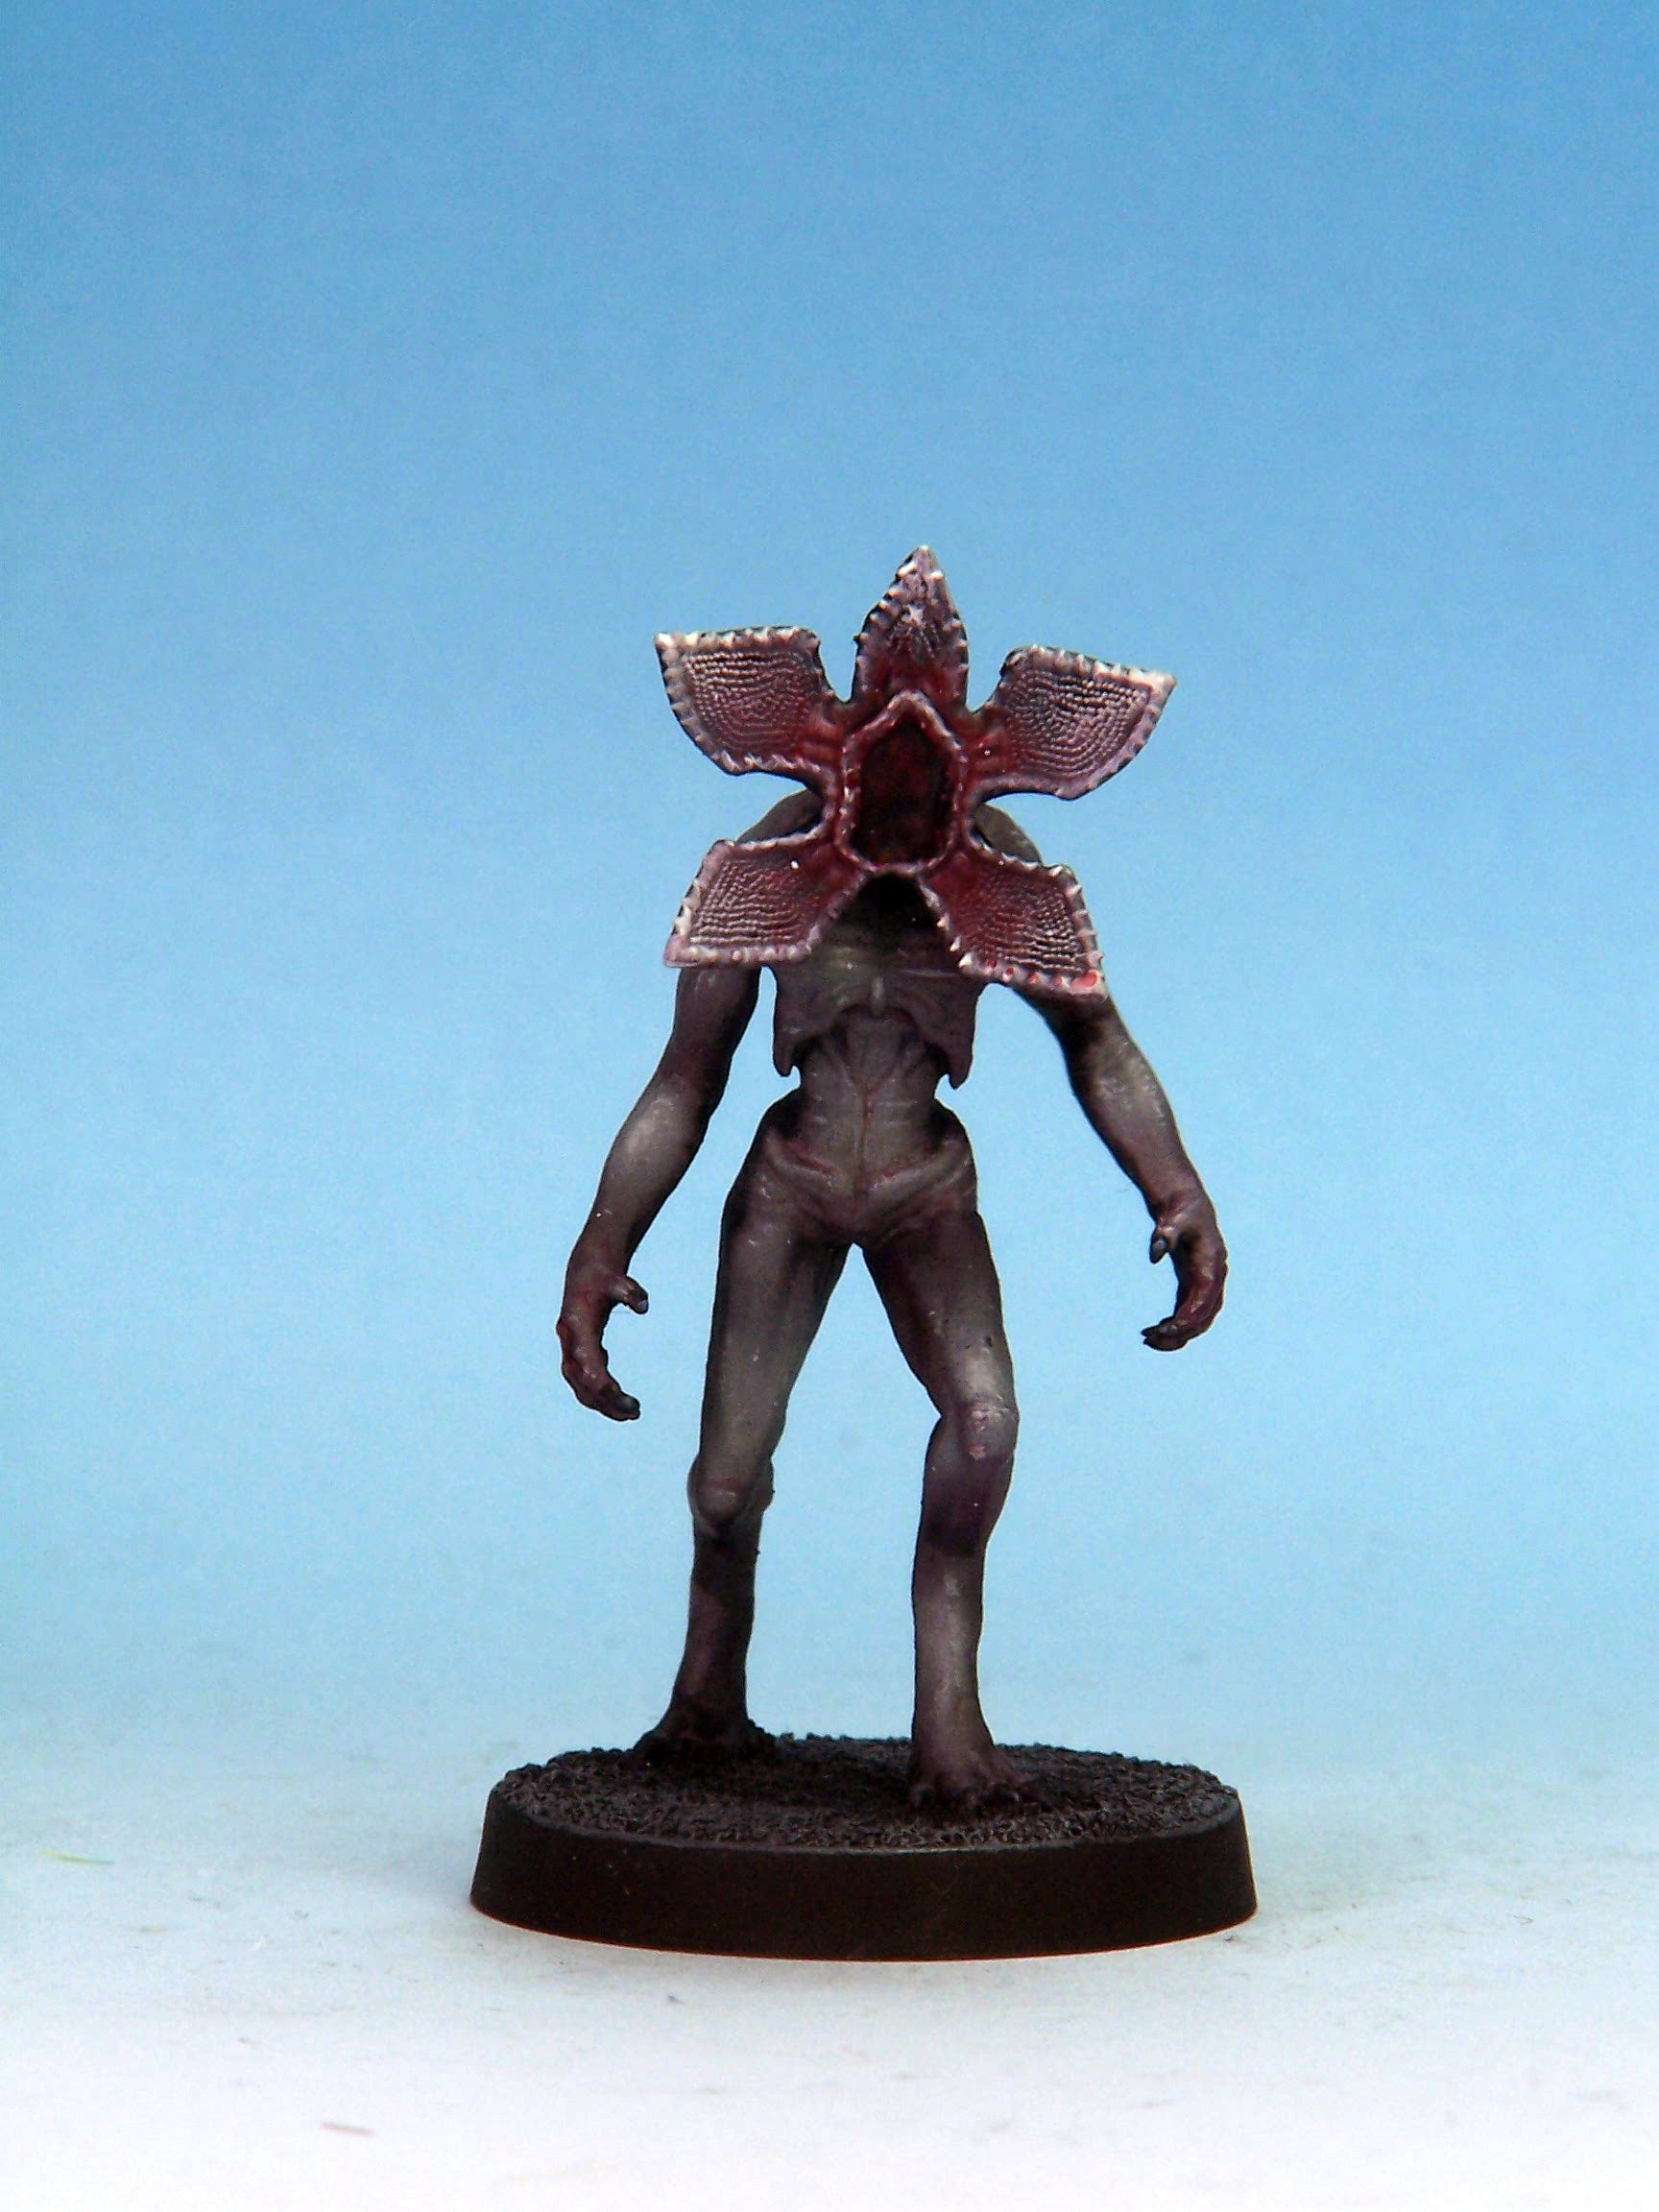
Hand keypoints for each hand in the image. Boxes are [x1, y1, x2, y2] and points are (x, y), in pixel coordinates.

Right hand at [557, 1262, 649, 1419]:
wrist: (587, 1269)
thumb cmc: (605, 1276)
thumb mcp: (619, 1281)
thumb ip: (630, 1292)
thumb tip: (643, 1305)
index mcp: (577, 1329)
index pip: (590, 1370)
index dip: (608, 1390)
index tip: (631, 1403)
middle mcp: (570, 1342)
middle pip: (583, 1385)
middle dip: (607, 1403)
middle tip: (635, 1413)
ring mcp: (570, 1347)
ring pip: (580, 1386)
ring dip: (602, 1403)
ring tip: (630, 1413)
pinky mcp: (576, 1350)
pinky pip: (583, 1379)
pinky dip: (598, 1393)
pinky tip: (618, 1398)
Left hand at [1142, 1197, 1225, 1350]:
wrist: (1187, 1206)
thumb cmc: (1181, 1213)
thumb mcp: (1173, 1220)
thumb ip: (1165, 1234)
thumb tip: (1155, 1253)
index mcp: (1212, 1265)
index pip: (1205, 1298)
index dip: (1190, 1316)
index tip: (1168, 1329)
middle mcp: (1214, 1279)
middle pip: (1203, 1316)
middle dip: (1180, 1331)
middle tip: (1150, 1337)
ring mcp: (1205, 1286)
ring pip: (1198, 1321)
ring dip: (1177, 1334)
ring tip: (1148, 1338)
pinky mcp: (1194, 1287)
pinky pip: (1189, 1314)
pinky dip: (1174, 1326)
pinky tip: (1154, 1330)